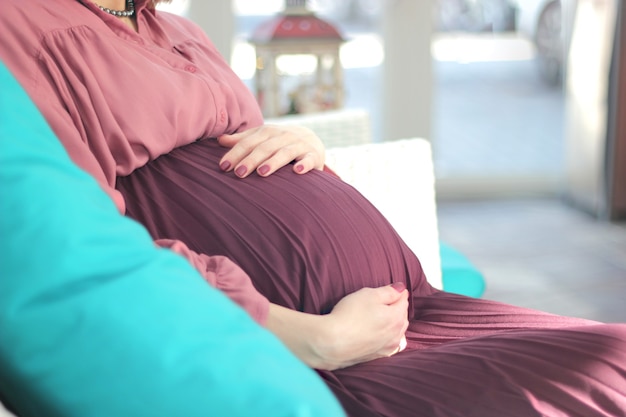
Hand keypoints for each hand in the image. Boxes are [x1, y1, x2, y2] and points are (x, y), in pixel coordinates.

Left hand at [217, 125, 324, 177]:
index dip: (236, 153)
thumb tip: (219, 140)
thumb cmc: (279, 142)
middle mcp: (283, 136)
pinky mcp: (313, 155)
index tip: (224, 167)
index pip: (249, 142)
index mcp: (268, 132)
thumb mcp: (262, 138)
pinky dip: (304, 164)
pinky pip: (309, 160)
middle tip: (239, 173)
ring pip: (285, 153)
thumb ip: (243, 140)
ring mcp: (299, 145)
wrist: (311, 140)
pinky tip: (297, 171)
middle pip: (265, 147)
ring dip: (274, 162)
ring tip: (262, 172)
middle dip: (251, 159)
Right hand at [265, 283, 408, 370]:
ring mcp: (387, 347)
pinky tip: (380, 334)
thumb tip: (401, 288)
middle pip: (402, 316)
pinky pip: (389, 344)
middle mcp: (396, 334)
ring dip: (393, 323)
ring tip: (382, 316)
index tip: (391, 288)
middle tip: (385, 300)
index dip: (397, 291)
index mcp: (397, 317)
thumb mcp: (369, 295)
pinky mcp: (377, 356)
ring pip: (397, 331)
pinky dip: (388, 337)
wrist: (332, 344)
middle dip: (396, 307)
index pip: (403, 300)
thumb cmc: (349, 316)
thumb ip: (388, 291)